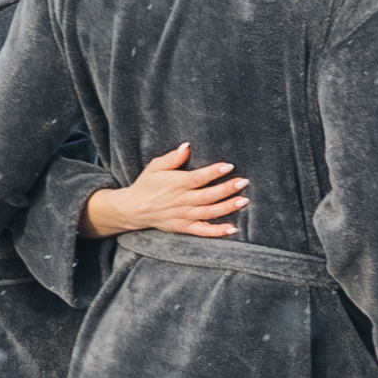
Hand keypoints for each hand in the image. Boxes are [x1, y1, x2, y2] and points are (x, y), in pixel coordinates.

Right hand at [84, 146, 246, 240]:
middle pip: (208, 195)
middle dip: (227, 189)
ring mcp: (183, 216)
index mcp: (176, 183)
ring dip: (227, 207)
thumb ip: (172, 157)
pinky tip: (232, 228)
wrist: (133, 209)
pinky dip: (217, 232)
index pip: (198, 178)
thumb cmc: (147, 184)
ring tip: (243, 201)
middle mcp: (181, 200)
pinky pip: (202, 231)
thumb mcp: (155, 167)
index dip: (214, 172)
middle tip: (243, 182)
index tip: (229, 166)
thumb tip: (187, 146)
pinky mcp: (183, 228)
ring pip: (209, 213)